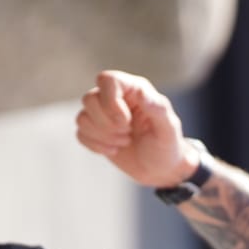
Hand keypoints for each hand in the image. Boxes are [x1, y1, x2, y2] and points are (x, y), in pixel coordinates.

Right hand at [74, 71, 200, 188]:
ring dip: (102, 136)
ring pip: (82, 117)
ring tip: (125, 142)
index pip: (107, 79)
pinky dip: (95, 146)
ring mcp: (103, 114)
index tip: (126, 122)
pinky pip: (80, 133)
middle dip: (107, 124)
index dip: (110, 102)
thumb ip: (157, 108)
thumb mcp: (168, 129)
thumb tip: (141, 93)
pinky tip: (114, 150)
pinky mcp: (95, 131)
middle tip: (128, 134)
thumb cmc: (168, 146)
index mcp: (134, 89)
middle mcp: (115, 97)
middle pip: (89, 99)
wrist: (161, 169)